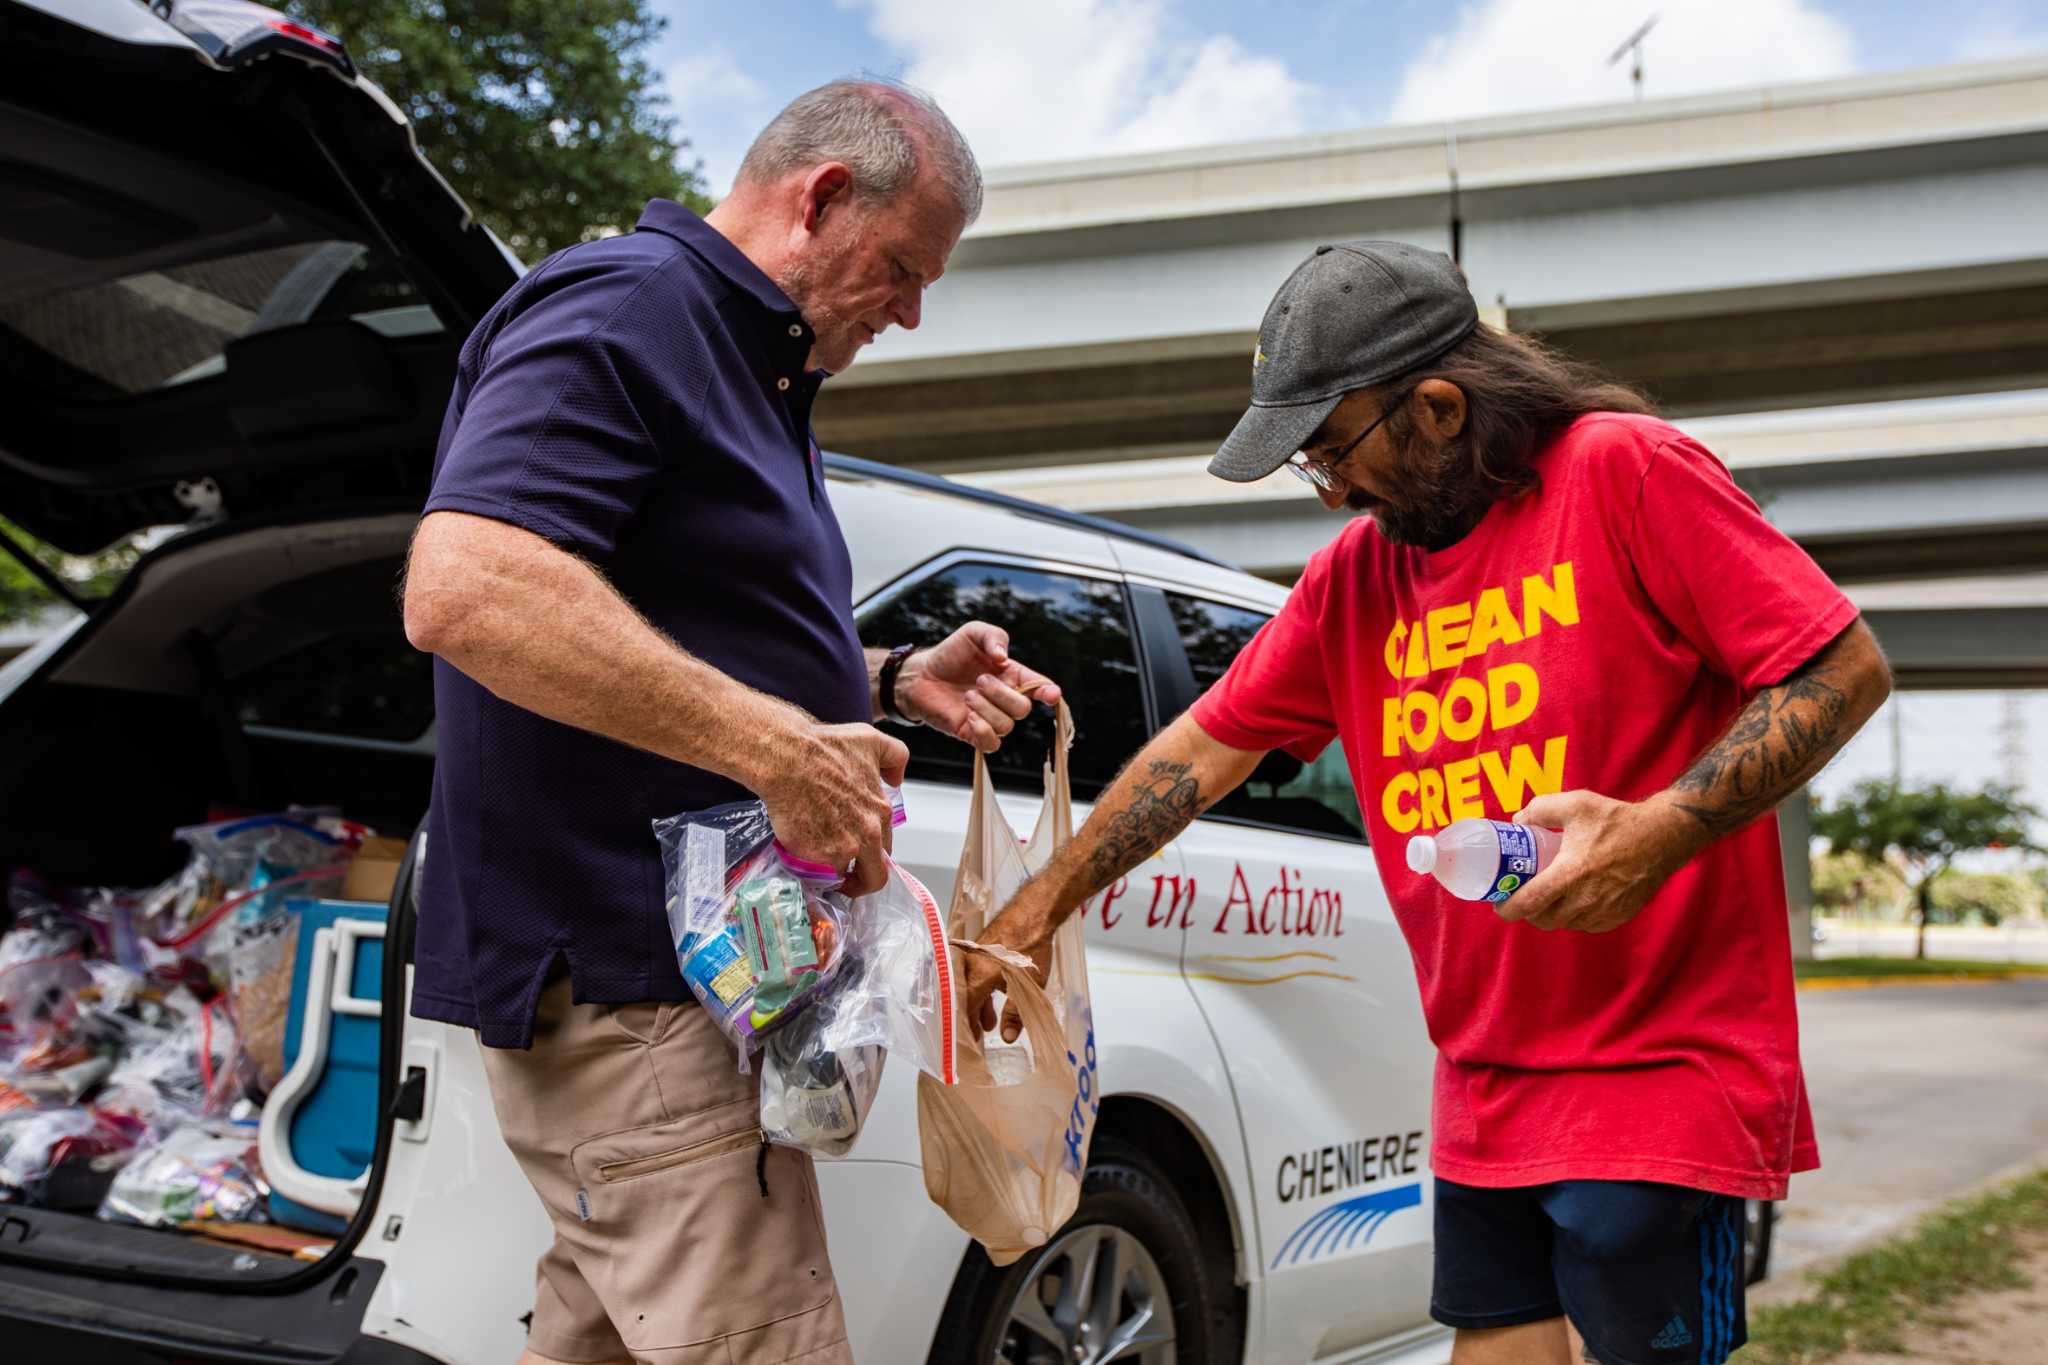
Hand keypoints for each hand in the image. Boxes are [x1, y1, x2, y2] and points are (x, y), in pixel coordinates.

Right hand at [759, 720, 909, 895]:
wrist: (788, 757)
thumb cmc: (825, 747)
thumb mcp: (872, 741)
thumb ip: (895, 757)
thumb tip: (896, 779)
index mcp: (881, 814)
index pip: (886, 852)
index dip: (873, 858)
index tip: (861, 859)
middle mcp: (866, 835)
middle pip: (873, 877)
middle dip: (860, 881)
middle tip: (847, 879)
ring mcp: (840, 848)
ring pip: (840, 874)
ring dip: (831, 870)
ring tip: (816, 858)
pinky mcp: (814, 855)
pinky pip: (814, 870)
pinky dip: (809, 864)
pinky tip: (801, 849)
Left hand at [895, 622, 1061, 753]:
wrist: (921, 674)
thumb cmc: (951, 653)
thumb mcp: (973, 633)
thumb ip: (993, 637)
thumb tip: (1003, 658)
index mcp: (1013, 675)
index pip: (1040, 687)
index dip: (1049, 692)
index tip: (1050, 694)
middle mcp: (1005, 699)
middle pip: (1022, 709)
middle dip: (1001, 694)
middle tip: (979, 680)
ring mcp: (991, 718)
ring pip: (1007, 726)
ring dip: (986, 708)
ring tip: (967, 695)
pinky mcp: (973, 733)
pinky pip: (991, 744)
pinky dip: (983, 731)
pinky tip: (969, 717)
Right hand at [961, 903, 1053, 1042]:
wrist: (1033, 912)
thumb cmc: (1033, 948)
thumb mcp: (1030, 987)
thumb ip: (1016, 1013)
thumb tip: (1008, 1038)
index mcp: (978, 977)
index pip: (964, 1009)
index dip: (967, 1027)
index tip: (972, 1040)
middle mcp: (968, 965)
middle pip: (961, 998)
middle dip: (971, 1017)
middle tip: (981, 1033)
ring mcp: (969, 955)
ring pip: (965, 985)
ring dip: (977, 1003)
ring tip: (990, 1020)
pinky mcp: (973, 948)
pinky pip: (968, 973)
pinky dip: (977, 987)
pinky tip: (991, 996)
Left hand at [1494, 791, 1705, 932]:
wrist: (1662, 837)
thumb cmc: (1617, 820)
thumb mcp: (1575, 804)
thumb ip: (1540, 809)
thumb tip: (1518, 821)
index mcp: (1570, 874)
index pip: (1529, 903)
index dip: (1508, 909)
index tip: (1499, 904)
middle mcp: (1586, 900)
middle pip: (1543, 920)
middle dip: (1528, 912)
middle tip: (1522, 896)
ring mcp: (1604, 912)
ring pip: (1565, 924)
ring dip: (1551, 915)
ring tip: (1547, 897)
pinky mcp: (1618, 917)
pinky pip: (1586, 925)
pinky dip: (1574, 917)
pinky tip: (1573, 900)